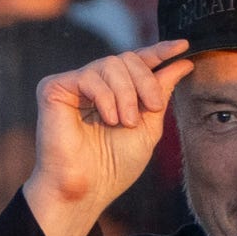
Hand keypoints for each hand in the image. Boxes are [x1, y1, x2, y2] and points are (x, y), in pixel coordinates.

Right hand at [23, 41, 192, 235]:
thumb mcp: (149, 126)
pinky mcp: (53, 88)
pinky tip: (108, 119)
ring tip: (125, 122)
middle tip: (150, 109)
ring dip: (126, 94)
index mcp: (115, 92)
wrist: (88, 189)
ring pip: (110, 64)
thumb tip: (183, 61)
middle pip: (126, 58)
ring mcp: (73, 85)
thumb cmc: (114, 166)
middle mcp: (93, 84)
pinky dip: (105, 97)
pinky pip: (88, 76)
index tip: (182, 46)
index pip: (136, 62)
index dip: (158, 51)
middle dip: (144, 82)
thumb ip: (161, 92)